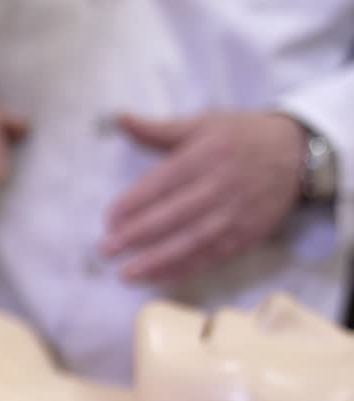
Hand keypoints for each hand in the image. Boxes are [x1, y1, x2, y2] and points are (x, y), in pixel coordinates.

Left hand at [102, 111, 305, 283]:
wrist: (297, 152)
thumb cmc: (241, 136)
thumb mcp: (203, 123)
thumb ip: (158, 129)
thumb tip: (120, 118)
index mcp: (206, 156)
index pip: (163, 183)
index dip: (134, 203)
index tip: (109, 219)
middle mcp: (221, 186)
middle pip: (174, 215)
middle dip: (137, 235)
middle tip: (107, 249)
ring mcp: (236, 213)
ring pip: (192, 241)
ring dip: (157, 260)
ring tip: (127, 273)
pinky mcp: (247, 234)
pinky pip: (212, 256)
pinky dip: (185, 269)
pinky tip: (159, 277)